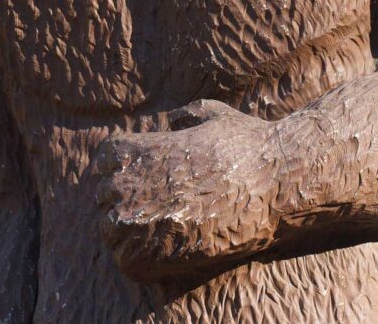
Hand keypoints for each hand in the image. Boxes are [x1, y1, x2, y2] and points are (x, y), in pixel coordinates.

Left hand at [93, 99, 281, 282]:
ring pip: (112, 232)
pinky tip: (169, 252)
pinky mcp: (145, 257)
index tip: (152, 179)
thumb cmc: (246, 147)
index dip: (128, 170)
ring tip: (164, 232)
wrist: (271, 188)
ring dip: (132, 233)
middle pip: (106, 196)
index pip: (106, 161)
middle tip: (163, 209)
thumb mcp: (213, 114)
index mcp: (131, 149)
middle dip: (130, 201)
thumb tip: (175, 119)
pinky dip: (143, 261)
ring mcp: (132, 222)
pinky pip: (126, 262)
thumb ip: (187, 114)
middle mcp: (123, 184)